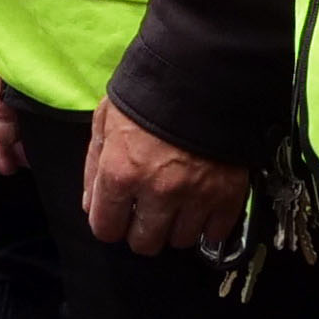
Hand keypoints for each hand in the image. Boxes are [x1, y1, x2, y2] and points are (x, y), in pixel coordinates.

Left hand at [81, 101, 249, 257]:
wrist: (204, 75)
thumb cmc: (149, 94)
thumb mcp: (106, 120)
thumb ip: (93, 166)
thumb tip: (91, 205)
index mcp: (120, 172)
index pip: (106, 229)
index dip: (109, 224)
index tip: (117, 216)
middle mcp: (157, 191)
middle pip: (144, 243)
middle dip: (141, 231)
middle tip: (147, 212)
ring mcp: (195, 196)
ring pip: (179, 241)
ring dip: (175, 227)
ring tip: (176, 204)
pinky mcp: (228, 195)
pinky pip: (215, 233)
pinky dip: (208, 225)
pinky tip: (201, 206)